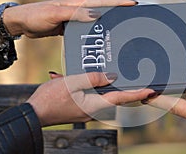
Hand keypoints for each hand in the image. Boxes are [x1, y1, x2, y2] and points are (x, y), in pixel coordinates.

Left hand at [3, 0, 136, 37]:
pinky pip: (87, 28)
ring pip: (96, 20)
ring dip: (108, 24)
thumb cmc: (36, 15)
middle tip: (132, 18)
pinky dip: (95, 32)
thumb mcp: (55, 14)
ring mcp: (75, 17)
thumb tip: (96, 15)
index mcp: (77, 3)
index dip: (118, 3)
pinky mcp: (71, 26)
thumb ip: (74, 14)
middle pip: (103, 9)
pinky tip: (100, 40)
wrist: (22, 22)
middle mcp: (78, 9)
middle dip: (118, 12)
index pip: (102, 2)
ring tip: (121, 31)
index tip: (133, 4)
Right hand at [27, 72, 153, 126]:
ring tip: (114, 72)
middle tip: (137, 77)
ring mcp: (88, 109)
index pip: (122, 98)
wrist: (34, 113)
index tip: (151, 90)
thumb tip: (112, 77)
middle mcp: (94, 109)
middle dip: (126, 87)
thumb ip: (93, 78)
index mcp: (95, 104)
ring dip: (110, 85)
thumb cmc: (51, 99)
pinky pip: (94, 95)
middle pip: (115, 96)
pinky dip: (97, 86)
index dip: (137, 93)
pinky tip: (92, 76)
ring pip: (104, 95)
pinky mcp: (82, 107)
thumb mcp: (72, 83)